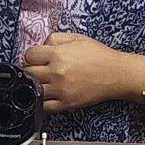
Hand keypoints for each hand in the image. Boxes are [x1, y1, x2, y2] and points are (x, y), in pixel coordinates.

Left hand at [22, 33, 144, 111]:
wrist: (116, 74)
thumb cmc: (100, 56)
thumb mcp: (77, 38)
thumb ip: (55, 39)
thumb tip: (41, 45)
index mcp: (58, 54)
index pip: (29, 55)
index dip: (31, 55)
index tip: (36, 57)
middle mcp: (57, 72)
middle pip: (28, 73)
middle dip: (31, 69)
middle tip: (38, 69)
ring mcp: (60, 90)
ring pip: (33, 89)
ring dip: (35, 85)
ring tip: (43, 81)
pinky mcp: (66, 103)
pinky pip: (44, 106)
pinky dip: (41, 101)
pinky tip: (46, 94)